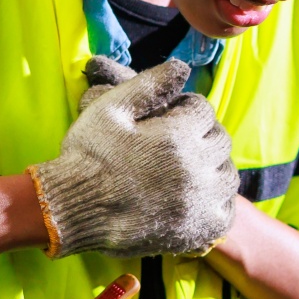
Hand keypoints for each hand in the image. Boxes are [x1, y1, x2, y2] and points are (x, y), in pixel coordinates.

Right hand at [28, 58, 237, 258]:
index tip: (168, 117)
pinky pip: (225, 212)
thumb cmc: (88, 154)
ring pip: (227, 177)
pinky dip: (216, 202)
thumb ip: (149, 84)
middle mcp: (196, 169)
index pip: (203, 110)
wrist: (71, 207)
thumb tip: (182, 67)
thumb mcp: (110, 107)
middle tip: (175, 143)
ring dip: (213, 167)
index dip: (185, 109)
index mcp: (178, 136)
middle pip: (220, 142)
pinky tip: (195, 197)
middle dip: (201, 135)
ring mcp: (198, 203)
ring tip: (187, 168)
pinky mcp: (195, 232)